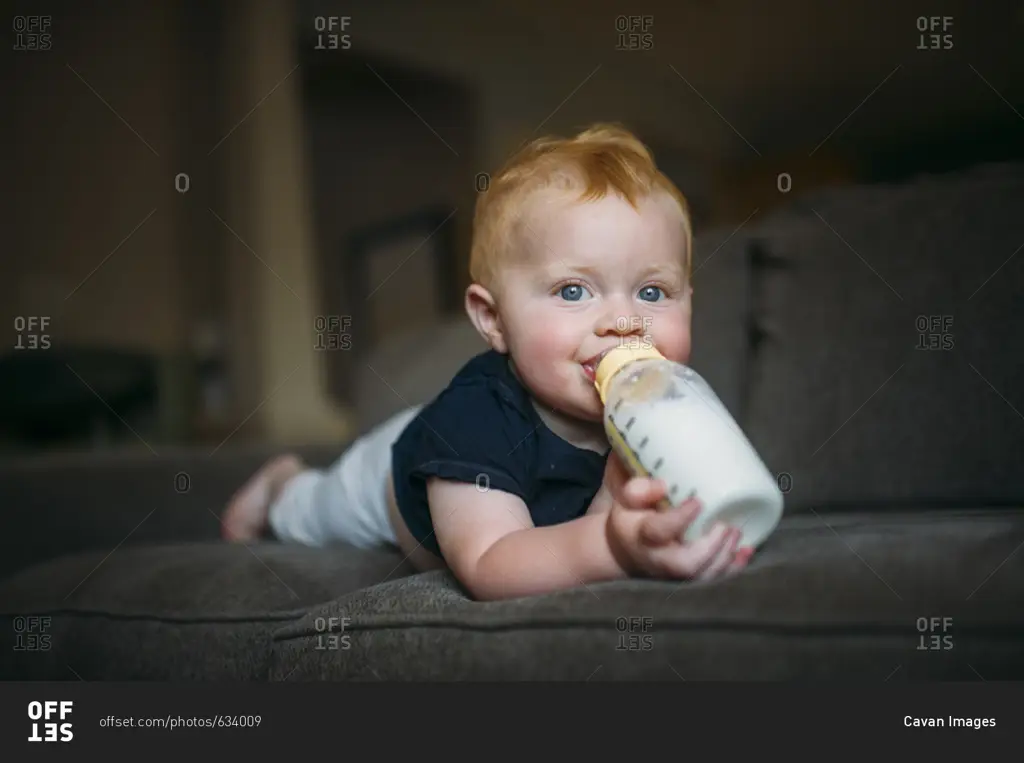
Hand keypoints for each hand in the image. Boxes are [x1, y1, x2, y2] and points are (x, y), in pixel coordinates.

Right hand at [603, 451, 752, 579]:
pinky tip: (745, 550)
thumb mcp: (625, 499)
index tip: (698, 502)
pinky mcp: (691, 576)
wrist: (628, 547)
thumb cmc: (632, 516)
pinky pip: (713, 578)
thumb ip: (638, 489)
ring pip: (703, 576)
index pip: (658, 531)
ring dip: (725, 557)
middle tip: (726, 526)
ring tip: (737, 532)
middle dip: (711, 548)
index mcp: (640, 535)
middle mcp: (658, 559)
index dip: (679, 519)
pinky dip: (733, 567)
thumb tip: (663, 485)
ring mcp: (676, 572)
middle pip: (685, 565)